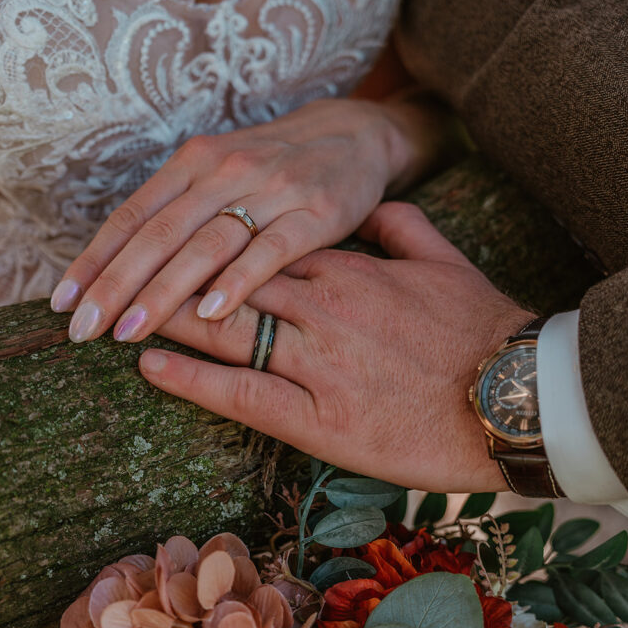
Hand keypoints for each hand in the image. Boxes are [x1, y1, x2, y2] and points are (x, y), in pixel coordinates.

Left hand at [51, 96, 443, 343]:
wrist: (355, 135)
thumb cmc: (276, 165)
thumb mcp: (220, 171)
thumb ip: (178, 209)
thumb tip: (120, 263)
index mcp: (194, 162)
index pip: (132, 215)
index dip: (94, 259)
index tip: (64, 302)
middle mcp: (225, 171)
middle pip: (159, 233)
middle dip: (116, 284)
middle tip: (84, 330)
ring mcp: (271, 191)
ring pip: (206, 244)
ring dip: (164, 291)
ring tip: (130, 331)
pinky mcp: (314, 213)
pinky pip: (271, 251)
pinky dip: (239, 281)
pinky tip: (213, 313)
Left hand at [138, 203, 532, 492]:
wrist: (515, 398)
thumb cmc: (483, 331)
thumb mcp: (445, 262)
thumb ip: (402, 228)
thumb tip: (377, 210)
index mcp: (349, 268)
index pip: (258, 248)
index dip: (208, 249)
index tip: (169, 246)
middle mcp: (323, 305)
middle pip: (224, 280)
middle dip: (165, 277)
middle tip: (115, 278)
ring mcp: (318, 360)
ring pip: (223, 329)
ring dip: (162, 319)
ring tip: (112, 317)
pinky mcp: (320, 417)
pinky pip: (241, 393)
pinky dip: (191, 378)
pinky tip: (150, 367)